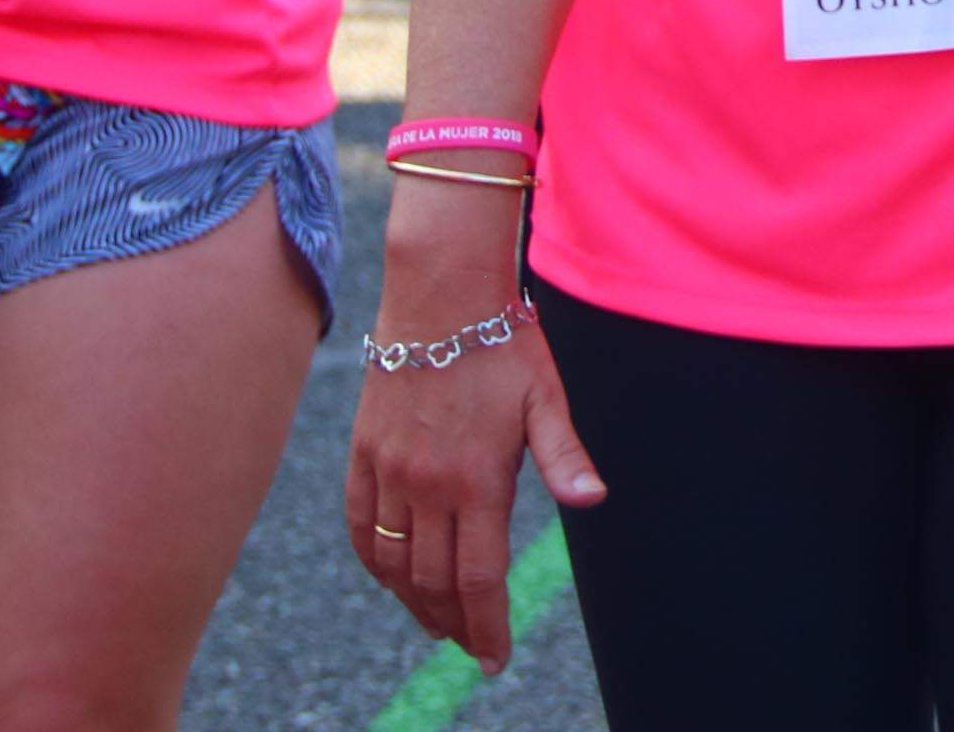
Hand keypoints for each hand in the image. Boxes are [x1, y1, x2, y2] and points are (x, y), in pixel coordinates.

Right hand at [346, 251, 605, 672]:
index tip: (494, 658)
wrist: (439, 296)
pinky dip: (374, 563)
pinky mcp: (363, 455)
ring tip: (437, 623)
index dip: (486, 624)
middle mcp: (427, 483)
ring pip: (395, 562)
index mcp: (477, 477)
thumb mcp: (546, 398)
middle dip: (455, 622)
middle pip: (435, 580)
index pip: (479, 576)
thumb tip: (592, 500)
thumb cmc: (504, 345)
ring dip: (415, 602)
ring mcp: (389, 471)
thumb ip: (564, 455)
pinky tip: (391, 580)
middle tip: (471, 645)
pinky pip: (361, 527)